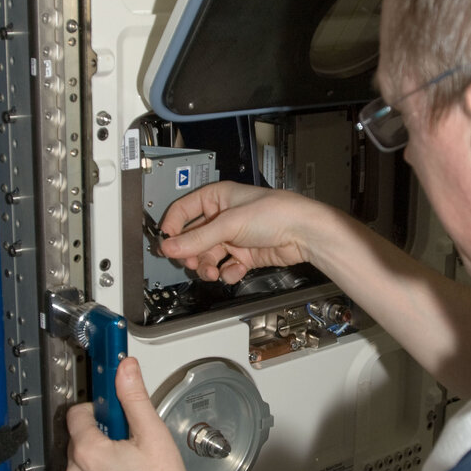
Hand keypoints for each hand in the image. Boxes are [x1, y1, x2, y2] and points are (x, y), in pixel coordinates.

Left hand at [66, 357, 192, 470]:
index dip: (97, 406)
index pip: (77, 412)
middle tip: (130, 437)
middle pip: (80, 436)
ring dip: (102, 456)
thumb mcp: (152, 435)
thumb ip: (135, 398)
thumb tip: (126, 370)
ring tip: (132, 461)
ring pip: (84, 461)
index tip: (113, 406)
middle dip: (102, 431)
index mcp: (87, 450)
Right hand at [159, 182, 321, 283]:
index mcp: (217, 198)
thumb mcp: (229, 224)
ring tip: (211, 272)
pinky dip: (227, 272)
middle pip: (194, 238)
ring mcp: (234, 237)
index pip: (183, 211)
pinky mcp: (245, 255)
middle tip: (191, 261)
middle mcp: (223, 217)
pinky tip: (233, 271)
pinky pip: (226, 267)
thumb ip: (197, 238)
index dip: (173, 227)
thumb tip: (170, 246)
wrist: (304, 233)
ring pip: (209, 256)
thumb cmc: (275, 213)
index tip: (167, 244)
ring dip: (207, 266)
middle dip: (191, 253)